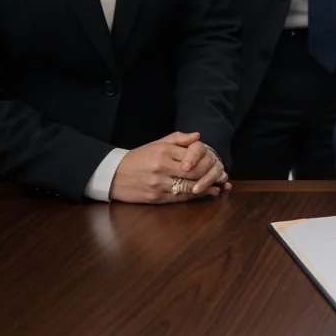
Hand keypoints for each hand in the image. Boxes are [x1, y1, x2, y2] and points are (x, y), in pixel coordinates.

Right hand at [109, 132, 228, 203]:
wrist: (113, 175)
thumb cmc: (138, 158)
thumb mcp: (157, 143)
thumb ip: (178, 139)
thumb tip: (198, 136)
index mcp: (163, 152)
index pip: (192, 156)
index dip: (207, 160)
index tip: (216, 162)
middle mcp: (161, 168)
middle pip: (193, 173)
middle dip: (210, 175)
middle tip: (222, 176)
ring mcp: (158, 184)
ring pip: (188, 187)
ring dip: (206, 188)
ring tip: (218, 187)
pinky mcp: (155, 198)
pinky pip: (179, 198)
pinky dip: (194, 197)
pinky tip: (205, 194)